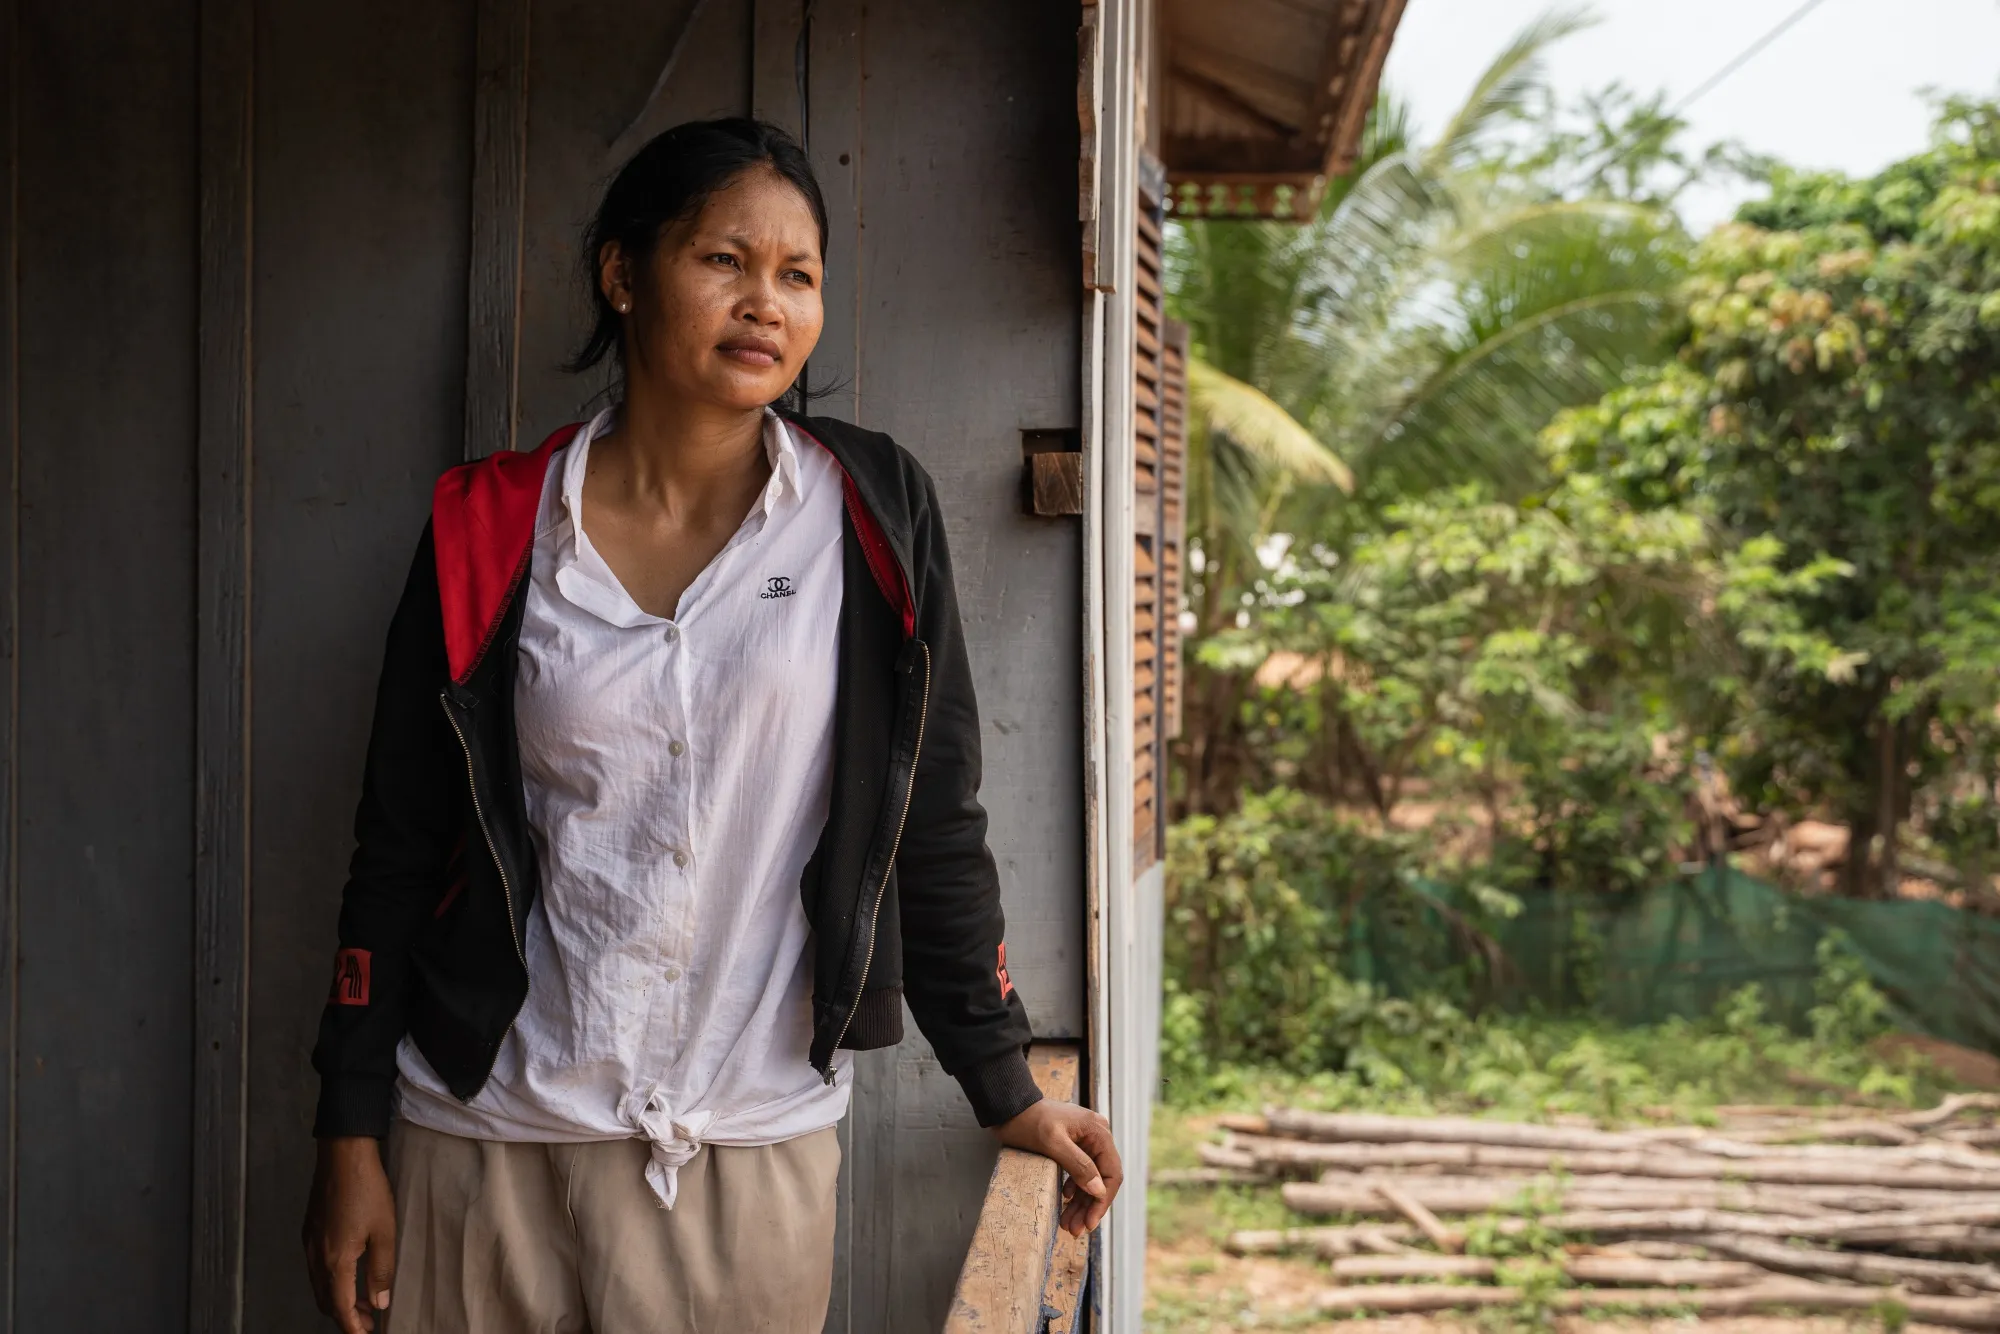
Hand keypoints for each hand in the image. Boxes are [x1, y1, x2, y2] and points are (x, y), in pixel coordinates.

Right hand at [302, 1136, 396, 1332]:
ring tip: (363, 1299)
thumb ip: (381, 1270)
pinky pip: (315, 1268)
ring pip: (319, 1285)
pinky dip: (330, 1280)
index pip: (339, 1308)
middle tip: (369, 1319)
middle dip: (345, 1316)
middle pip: (325, 1301)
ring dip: (338, 1298)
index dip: (352, 1327)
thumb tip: (379, 1302)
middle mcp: (316, 1256)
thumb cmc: (367, 1189)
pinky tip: (349, 1272)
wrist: (343, 1155)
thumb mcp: (385, 1231)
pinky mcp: (309, 1230)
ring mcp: (309, 1243)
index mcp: (335, 1261)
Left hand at [994, 1099, 1122, 1236]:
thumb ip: (1078, 1165)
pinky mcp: (1074, 1146)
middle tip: (1075, 1230)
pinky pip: (1080, 1173)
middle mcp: (1097, 1136)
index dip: (1102, 1201)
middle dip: (1089, 1207)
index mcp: (1098, 1131)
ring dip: (1081, 1203)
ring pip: (1090, 1179)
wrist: (1008, 1107)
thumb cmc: (1028, 1121)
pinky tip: (1066, 1202)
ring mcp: (1086, 1141)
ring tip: (1069, 1224)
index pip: (1111, 1173)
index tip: (1090, 1223)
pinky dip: (1074, 1191)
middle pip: (1101, 1179)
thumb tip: (1099, 1191)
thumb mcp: (1052, 1143)